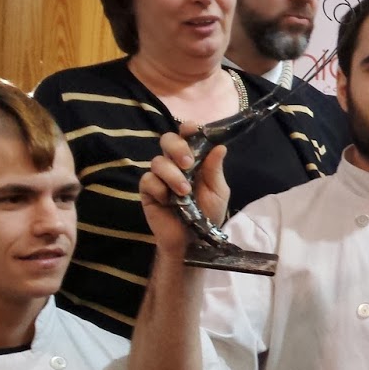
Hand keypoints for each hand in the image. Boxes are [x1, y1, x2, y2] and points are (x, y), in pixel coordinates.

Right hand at [139, 126, 229, 257]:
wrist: (194, 240)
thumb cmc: (208, 213)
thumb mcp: (218, 192)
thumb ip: (215, 170)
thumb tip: (220, 146)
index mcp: (194, 160)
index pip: (187, 137)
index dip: (188, 129)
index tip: (192, 129)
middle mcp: (175, 164)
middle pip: (167, 140)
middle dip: (177, 148)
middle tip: (188, 163)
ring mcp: (160, 177)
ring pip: (157, 161)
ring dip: (172, 174)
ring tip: (184, 191)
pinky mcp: (147, 191)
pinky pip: (148, 180)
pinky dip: (159, 188)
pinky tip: (168, 200)